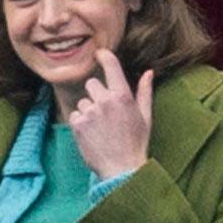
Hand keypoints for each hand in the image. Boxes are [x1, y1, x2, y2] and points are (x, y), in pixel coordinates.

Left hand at [68, 49, 152, 178]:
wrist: (121, 169)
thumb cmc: (136, 142)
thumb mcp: (145, 116)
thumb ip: (144, 92)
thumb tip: (149, 72)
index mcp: (123, 96)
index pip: (111, 67)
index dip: (104, 57)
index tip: (99, 53)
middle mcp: (105, 101)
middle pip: (91, 84)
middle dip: (96, 94)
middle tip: (105, 112)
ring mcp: (90, 113)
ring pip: (82, 102)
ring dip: (88, 111)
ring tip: (100, 128)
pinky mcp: (78, 125)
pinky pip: (74, 115)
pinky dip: (80, 123)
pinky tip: (91, 134)